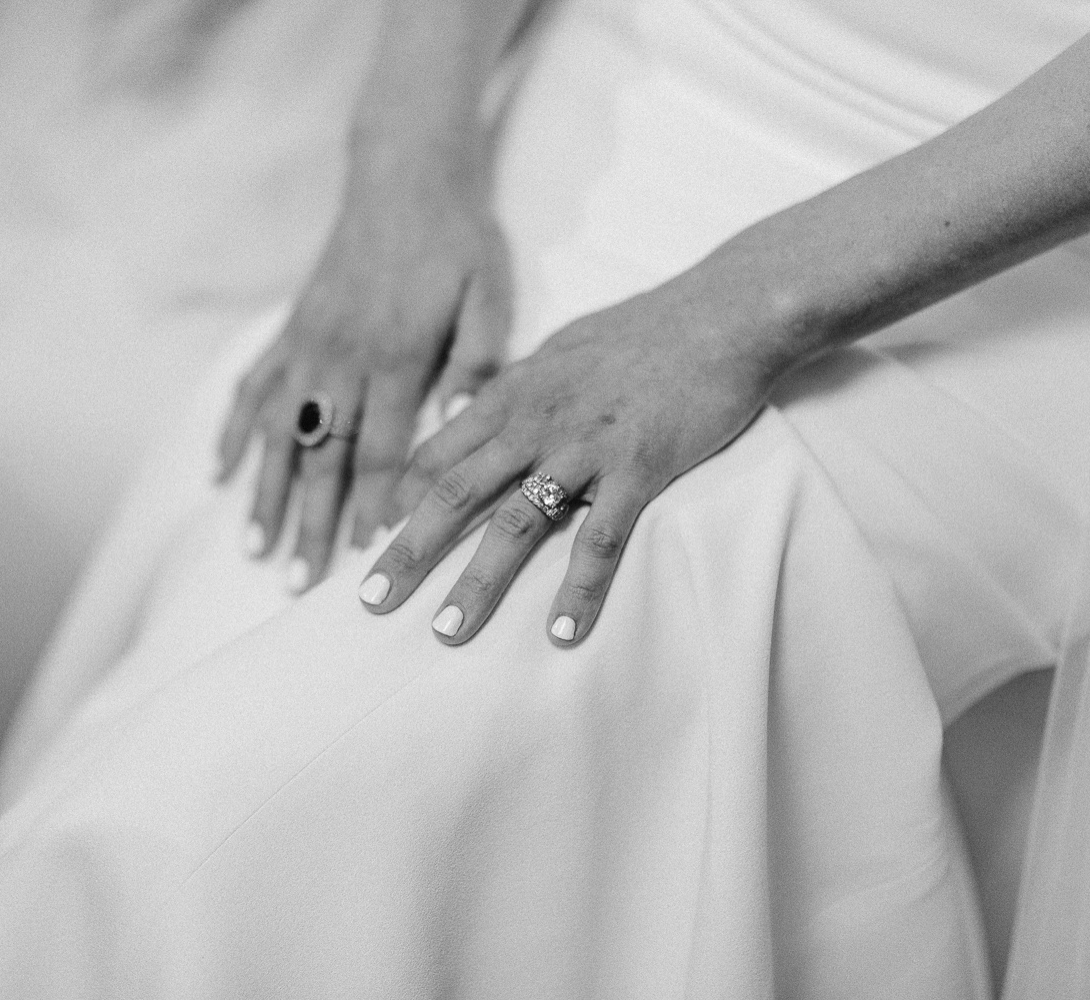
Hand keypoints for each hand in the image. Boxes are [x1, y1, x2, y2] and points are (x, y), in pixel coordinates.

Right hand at [216, 151, 511, 590]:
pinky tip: (217, 473)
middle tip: (301, 582)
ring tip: (255, 548)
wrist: (404, 175)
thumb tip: (462, 424)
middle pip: (324, 455)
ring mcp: (309, 345)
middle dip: (313, 522)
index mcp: (398, 356)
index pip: (383, 449)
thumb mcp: (489, 292)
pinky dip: (231, 432)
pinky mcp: (291, 330)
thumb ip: (479, 359)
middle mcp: (342, 358)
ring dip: (265, 493)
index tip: (365, 558)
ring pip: (278, 432)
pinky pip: (252, 387)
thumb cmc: (458, 239)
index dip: (373, 506)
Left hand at [355, 272, 780, 645]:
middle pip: (454, 494)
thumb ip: (517, 386)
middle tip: (369, 601)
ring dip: (477, 582)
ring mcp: (585, 447)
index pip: (437, 454)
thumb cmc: (645, 330)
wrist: (722, 311)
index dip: (398, 501)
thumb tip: (476, 408)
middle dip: (408, 551)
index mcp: (513, 393)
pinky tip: (561, 633)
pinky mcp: (639, 467)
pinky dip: (580, 589)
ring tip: (446, 632)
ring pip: (516, 523)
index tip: (368, 541)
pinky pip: (601, 539)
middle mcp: (535, 422)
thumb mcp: (561, 349)